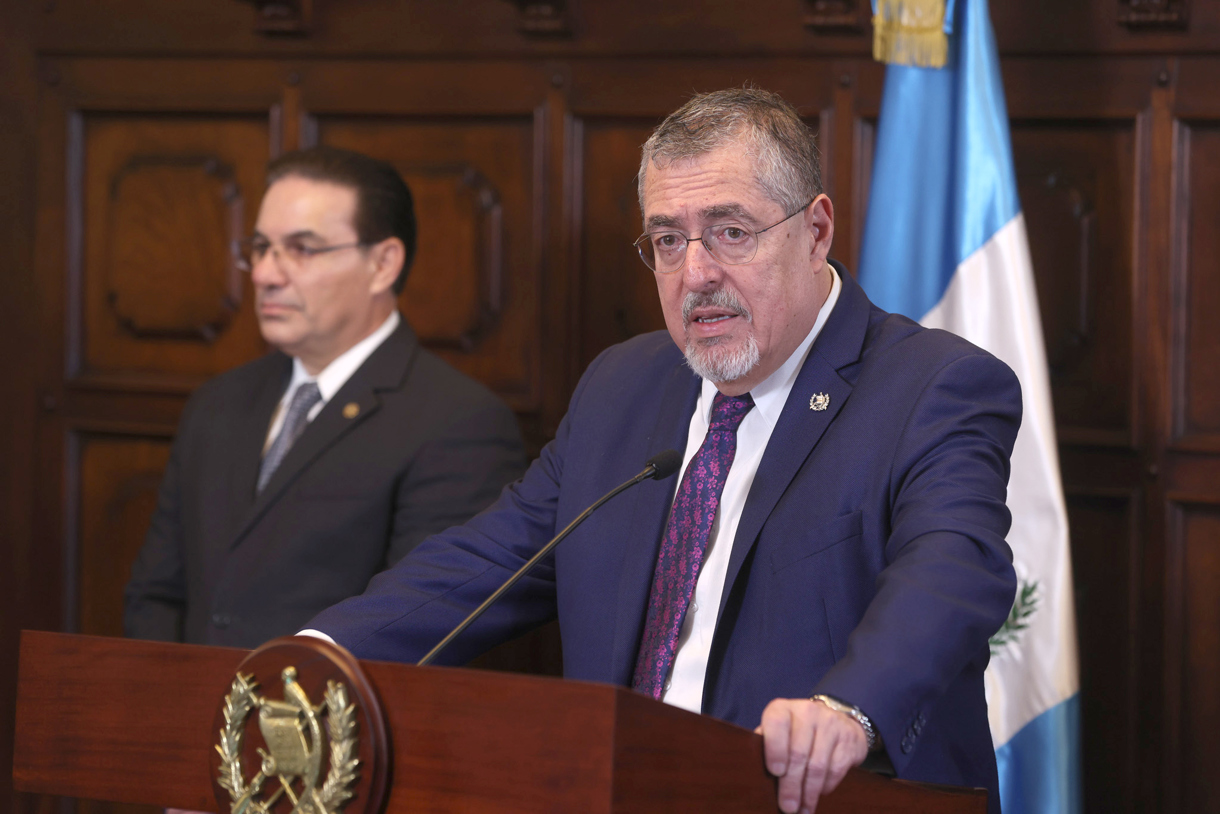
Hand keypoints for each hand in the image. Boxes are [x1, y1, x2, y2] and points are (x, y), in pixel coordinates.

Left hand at [754, 697, 869, 813]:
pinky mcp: (847, 738)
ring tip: (802, 810)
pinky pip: (835, 769)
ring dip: (808, 793)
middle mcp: (807, 712)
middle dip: (791, 785)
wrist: (836, 721)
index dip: (775, 749)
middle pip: (798, 753)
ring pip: (817, 765)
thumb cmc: (796, 733)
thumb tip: (755, 775)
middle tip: (787, 807)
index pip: (776, 724)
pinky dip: (825, 787)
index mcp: (782, 709)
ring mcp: (830, 723)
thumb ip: (766, 746)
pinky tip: (818, 794)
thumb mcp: (779, 732)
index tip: (775, 772)